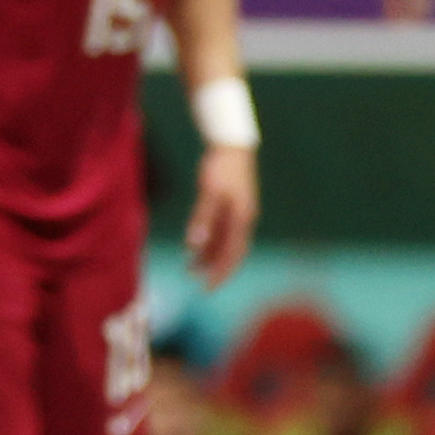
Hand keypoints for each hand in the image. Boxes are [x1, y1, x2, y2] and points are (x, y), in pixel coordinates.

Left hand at [186, 144, 258, 287]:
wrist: (231, 146)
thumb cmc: (221, 168)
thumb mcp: (209, 192)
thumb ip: (203, 217)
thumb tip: (194, 244)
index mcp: (242, 218)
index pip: (232, 253)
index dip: (221, 272)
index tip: (208, 288)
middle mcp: (244, 219)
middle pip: (232, 252)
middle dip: (217, 269)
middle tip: (202, 285)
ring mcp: (239, 213)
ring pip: (226, 242)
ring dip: (210, 256)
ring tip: (190, 268)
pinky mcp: (232, 206)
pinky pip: (222, 231)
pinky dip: (210, 241)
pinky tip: (195, 247)